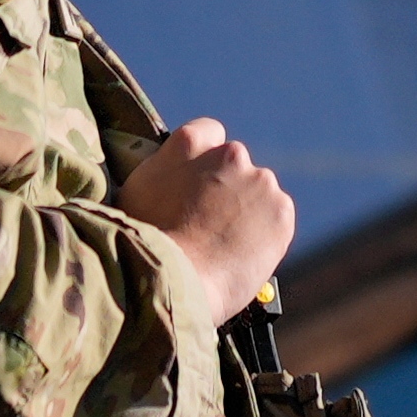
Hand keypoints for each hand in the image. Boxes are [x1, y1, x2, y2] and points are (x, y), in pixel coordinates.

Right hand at [117, 116, 295, 321]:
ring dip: (249, 209)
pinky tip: (245, 254)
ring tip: (226, 245)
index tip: (199, 182)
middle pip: (235, 164)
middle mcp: (230, 153)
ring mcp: (260, 181)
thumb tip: (166, 170)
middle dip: (227, 186)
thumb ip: (160, 170)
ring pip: (258, 192)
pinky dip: (267, 233)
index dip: (204, 159)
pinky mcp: (281, 211)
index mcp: (191, 142)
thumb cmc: (146, 243)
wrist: (176, 283)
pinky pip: (277, 219)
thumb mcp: (135, 191)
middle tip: (211, 222)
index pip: (209, 132)